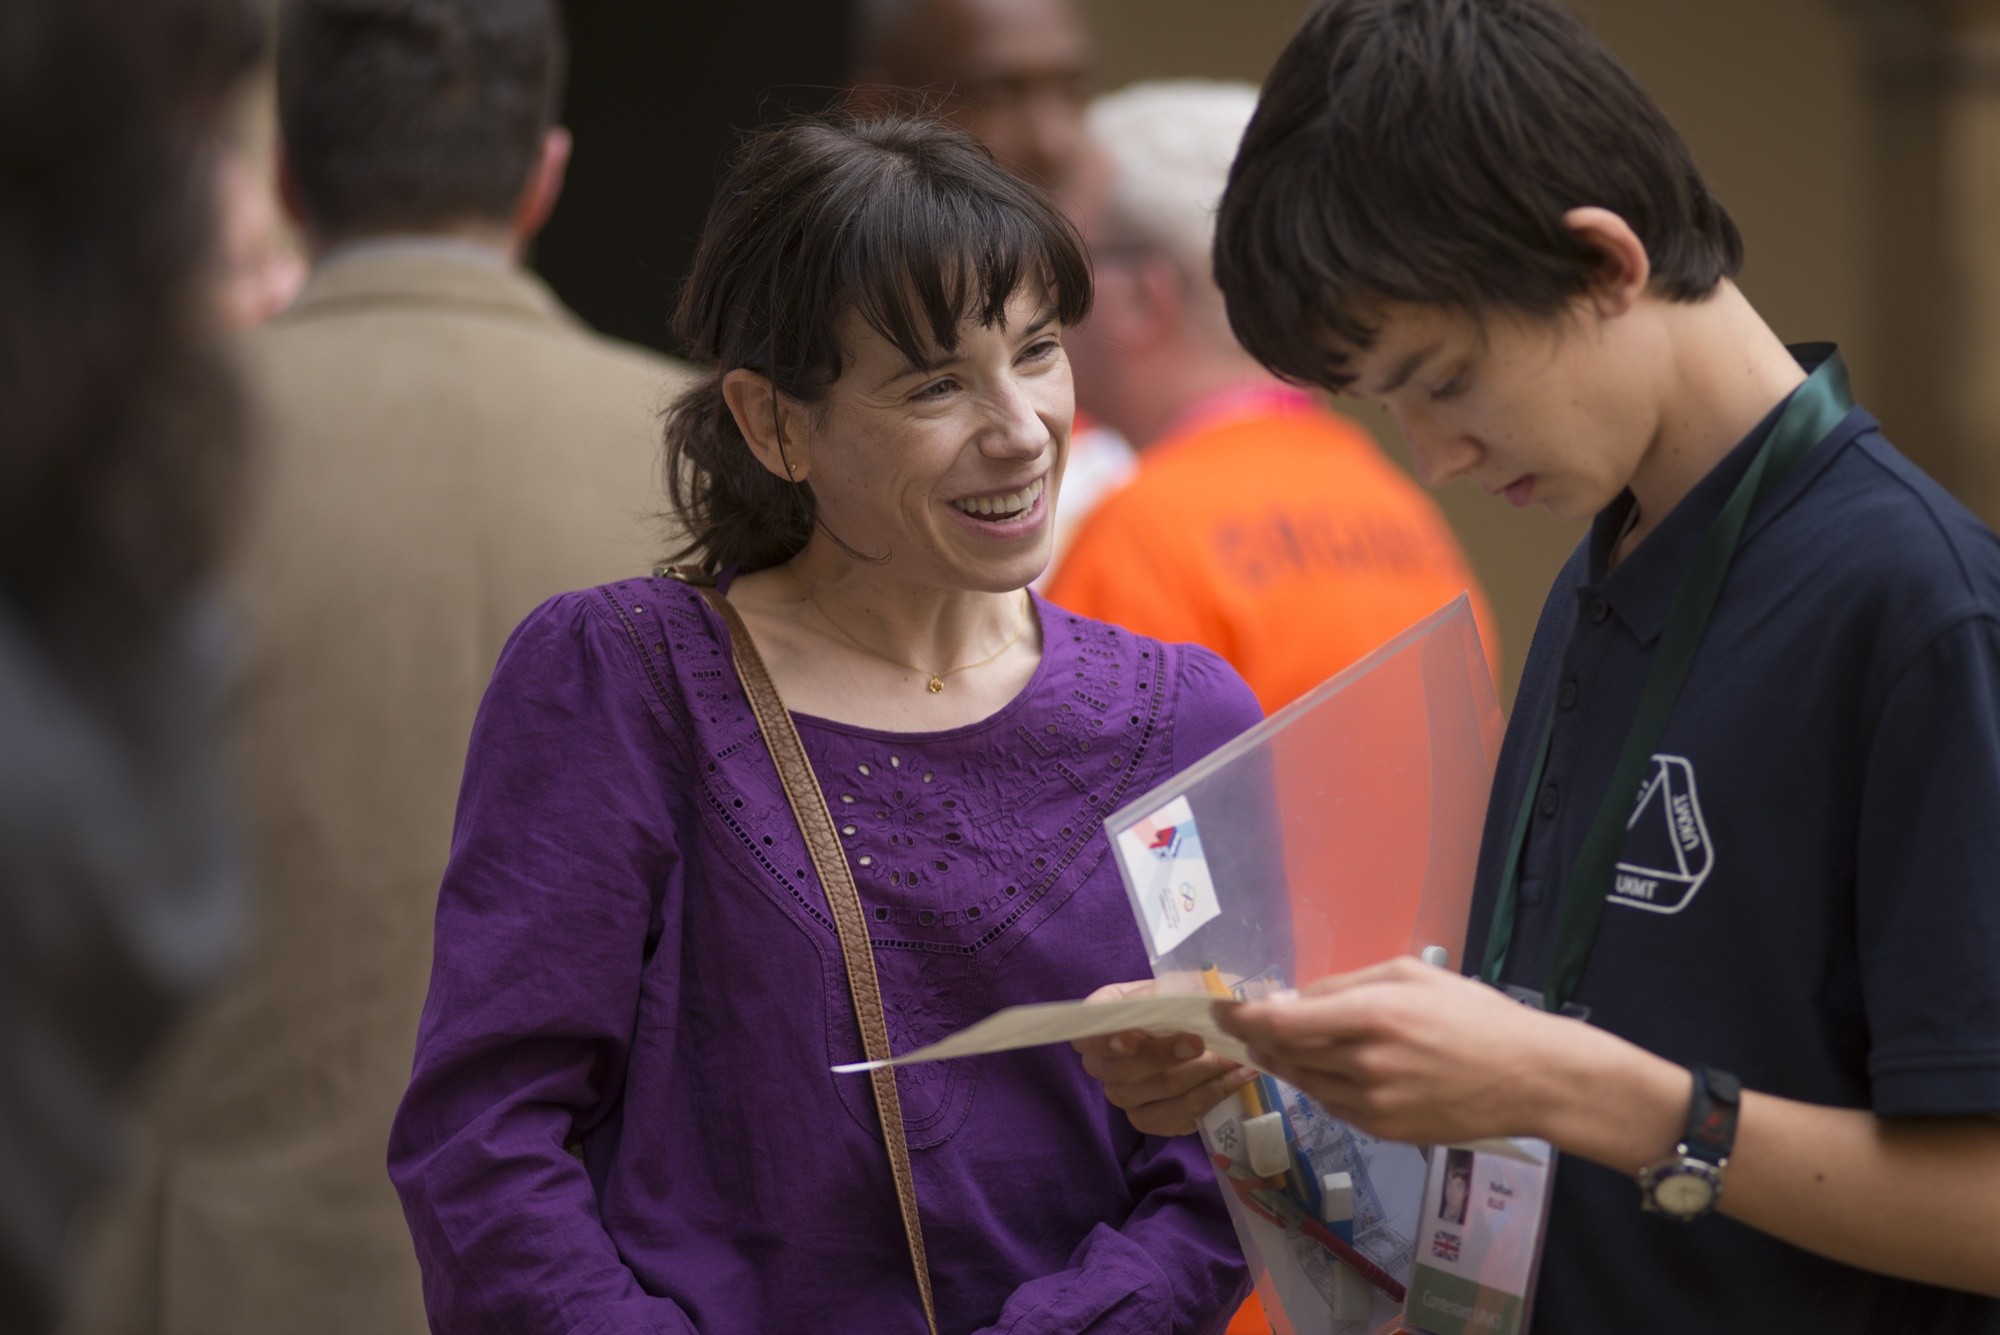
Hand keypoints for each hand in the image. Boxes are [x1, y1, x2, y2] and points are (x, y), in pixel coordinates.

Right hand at [1071, 979, 1257, 1136]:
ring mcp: (1123, 1094)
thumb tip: (1181, 998)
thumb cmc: (1182, 999)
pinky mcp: (1148, 1119)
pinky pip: (1177, 1117)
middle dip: (1165, 1056)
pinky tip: (1236, 1079)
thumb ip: (1172, 991)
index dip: (1105, 1040)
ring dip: (1201, 1075)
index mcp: (1101, 1018)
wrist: (1202, 1030)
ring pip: (1158, 1091)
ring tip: (1234, 1058)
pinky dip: (1212, 1096)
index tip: (1132, 1039)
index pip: (1087, 1034)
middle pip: (1123, 1070)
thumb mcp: (1177, 983)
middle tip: (1200, 1043)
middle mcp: (1102, 1062)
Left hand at [1215, 956, 1583, 1144]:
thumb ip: (1343, 984)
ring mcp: (1374, 1104)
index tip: (1219, 1010)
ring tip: (1281, 1045)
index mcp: (1372, 1015)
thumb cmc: (1473, 1014)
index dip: (1241, 1019)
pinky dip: (1320, 1086)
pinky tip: (1329, 1069)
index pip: (1282, 1023)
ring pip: (1305, 1084)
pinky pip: (1332, 1106)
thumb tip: (1289, 999)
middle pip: (1286, 1056)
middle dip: (1259, 1041)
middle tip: (1245, 1026)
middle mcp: (1365, 1063)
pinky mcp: (1384, 1131)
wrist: (1529, 1077)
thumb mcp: (1409, 974)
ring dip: (1286, 1064)